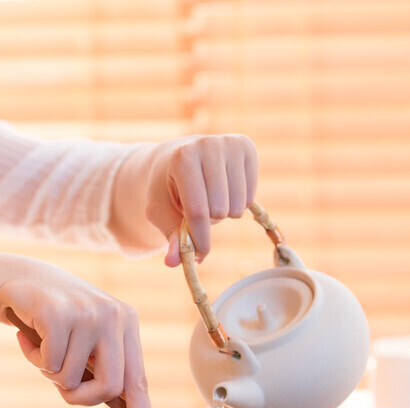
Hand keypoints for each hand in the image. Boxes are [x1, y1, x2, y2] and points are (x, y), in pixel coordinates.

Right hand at [0, 257, 152, 407]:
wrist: (13, 277)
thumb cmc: (50, 316)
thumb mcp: (84, 338)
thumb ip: (100, 365)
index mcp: (126, 323)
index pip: (139, 381)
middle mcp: (115, 316)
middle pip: (109, 389)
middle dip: (79, 397)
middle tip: (58, 384)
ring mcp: (89, 313)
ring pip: (72, 379)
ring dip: (49, 372)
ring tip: (42, 346)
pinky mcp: (61, 314)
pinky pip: (50, 363)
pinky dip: (34, 358)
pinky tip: (28, 335)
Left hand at [144, 134, 258, 266]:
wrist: (176, 155)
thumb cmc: (167, 187)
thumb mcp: (159, 211)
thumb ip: (169, 236)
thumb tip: (174, 262)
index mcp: (183, 159)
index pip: (198, 210)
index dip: (199, 239)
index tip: (199, 256)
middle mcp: (209, 145)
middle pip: (220, 210)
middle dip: (208, 221)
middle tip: (196, 210)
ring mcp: (230, 143)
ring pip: (238, 206)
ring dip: (224, 213)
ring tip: (209, 198)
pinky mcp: (247, 147)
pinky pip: (250, 197)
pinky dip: (237, 203)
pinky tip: (223, 189)